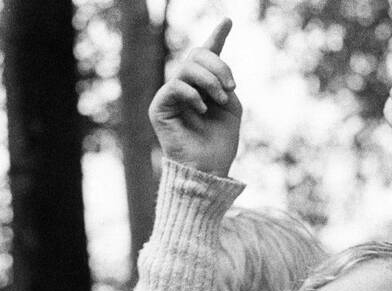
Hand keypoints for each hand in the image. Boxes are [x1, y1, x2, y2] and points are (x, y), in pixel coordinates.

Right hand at [148, 19, 241, 177]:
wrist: (208, 169)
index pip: (208, 55)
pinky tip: (202, 108)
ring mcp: (171, 96)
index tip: (228, 20)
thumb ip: (222, 81)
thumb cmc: (219, 142)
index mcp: (203, 86)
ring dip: (210, 79)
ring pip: (187, 67)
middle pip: (197, 55)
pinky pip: (175, 86)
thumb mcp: (230, 106)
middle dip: (219, 66)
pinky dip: (193, 94)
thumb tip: (212, 63)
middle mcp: (185, 87)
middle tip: (231, 87)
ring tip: (221, 99)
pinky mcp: (159, 108)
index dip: (217, 36)